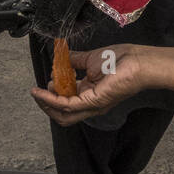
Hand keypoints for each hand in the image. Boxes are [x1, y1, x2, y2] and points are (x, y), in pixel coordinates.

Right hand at [30, 44, 147, 126]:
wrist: (137, 61)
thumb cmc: (121, 60)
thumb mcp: (90, 59)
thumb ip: (74, 60)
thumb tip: (61, 58)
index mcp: (90, 93)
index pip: (67, 100)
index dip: (53, 93)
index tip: (48, 78)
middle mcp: (90, 103)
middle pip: (62, 113)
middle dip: (46, 104)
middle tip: (37, 92)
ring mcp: (92, 105)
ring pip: (62, 115)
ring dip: (46, 104)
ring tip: (37, 92)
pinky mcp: (93, 102)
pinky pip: (67, 106)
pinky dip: (52, 100)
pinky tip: (43, 91)